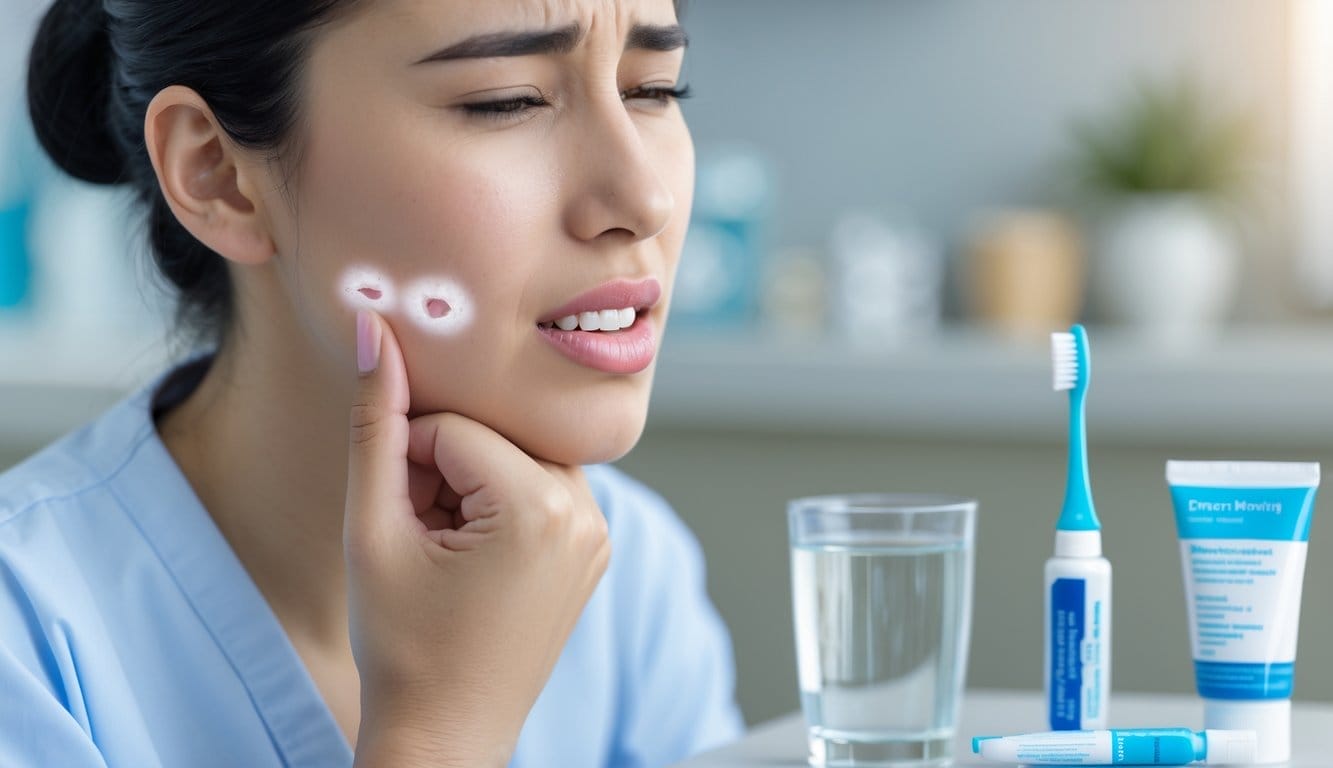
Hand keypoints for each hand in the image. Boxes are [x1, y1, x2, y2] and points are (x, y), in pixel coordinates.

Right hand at [344, 310, 609, 766]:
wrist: (447, 736)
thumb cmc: (402, 647)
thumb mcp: (372, 530)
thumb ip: (373, 424)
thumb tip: (373, 330)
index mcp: (541, 508)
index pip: (452, 425)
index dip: (405, 461)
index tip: (395, 518)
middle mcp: (588, 512)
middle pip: (490, 435)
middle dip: (440, 468)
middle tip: (416, 534)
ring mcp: (599, 532)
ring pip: (512, 456)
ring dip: (467, 483)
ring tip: (442, 549)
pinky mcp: (594, 547)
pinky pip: (539, 487)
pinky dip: (498, 503)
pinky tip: (471, 557)